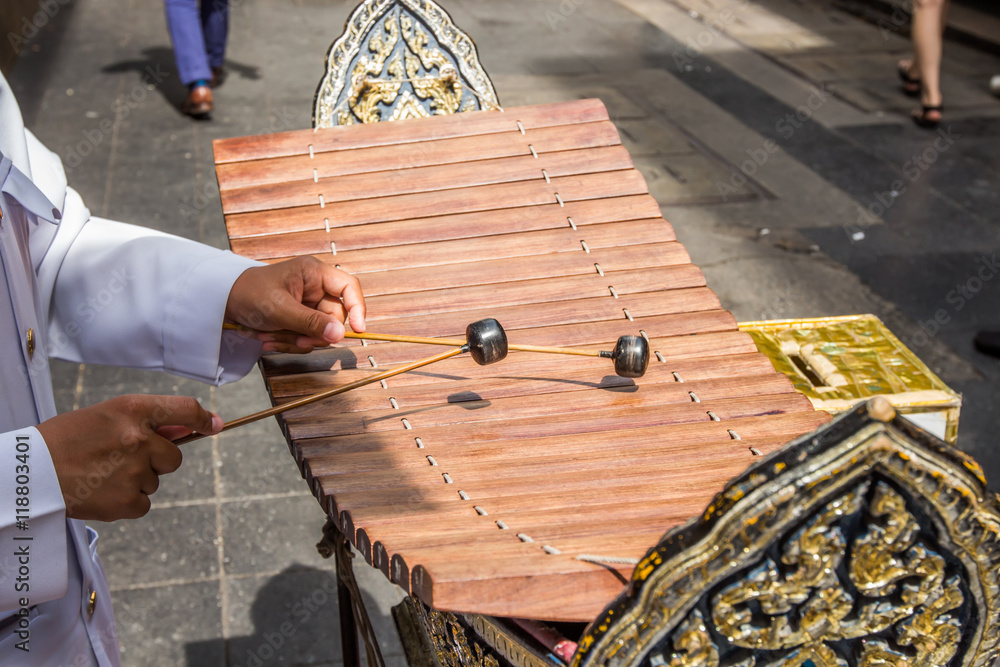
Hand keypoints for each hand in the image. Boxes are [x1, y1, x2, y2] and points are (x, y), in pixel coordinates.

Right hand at [37, 395, 222, 520]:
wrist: (30, 472)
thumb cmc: (67, 439)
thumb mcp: (105, 416)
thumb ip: (146, 422)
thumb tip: (188, 429)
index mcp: (132, 409)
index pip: (184, 408)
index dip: (202, 418)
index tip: (212, 425)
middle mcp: (138, 438)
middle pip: (174, 457)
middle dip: (156, 460)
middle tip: (120, 459)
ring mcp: (134, 471)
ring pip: (154, 481)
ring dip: (135, 480)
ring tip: (100, 474)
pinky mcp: (126, 501)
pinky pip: (144, 503)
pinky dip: (126, 502)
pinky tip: (101, 492)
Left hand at [225, 256, 365, 353]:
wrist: (222, 303)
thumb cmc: (249, 294)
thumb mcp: (280, 309)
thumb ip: (311, 322)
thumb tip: (339, 335)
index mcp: (314, 273)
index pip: (349, 288)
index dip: (358, 308)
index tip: (358, 331)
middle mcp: (315, 288)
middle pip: (335, 317)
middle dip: (314, 333)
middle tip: (297, 340)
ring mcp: (307, 306)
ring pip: (320, 332)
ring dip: (296, 340)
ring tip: (271, 337)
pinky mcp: (298, 321)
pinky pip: (306, 338)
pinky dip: (288, 343)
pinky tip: (269, 340)